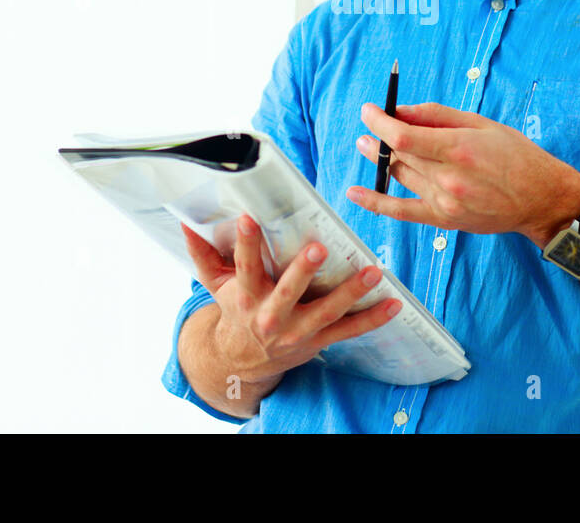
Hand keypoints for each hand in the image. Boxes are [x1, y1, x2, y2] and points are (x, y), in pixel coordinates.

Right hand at [180, 214, 401, 384]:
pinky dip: (372, 318)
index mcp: (245, 296)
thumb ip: (202, 254)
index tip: (247, 218)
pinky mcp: (318, 341)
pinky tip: (394, 303)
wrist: (243, 361)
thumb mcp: (213, 285)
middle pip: (288, 292)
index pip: (244, 266)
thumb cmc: (234, 311)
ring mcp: (297, 331)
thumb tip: (185, 222)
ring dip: (351, 292)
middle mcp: (271, 315)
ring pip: (326, 311)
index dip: (245, 244)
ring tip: (373, 271)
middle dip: (303, 270)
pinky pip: (348, 331)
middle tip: (319, 248)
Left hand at [348, 101, 579, 240]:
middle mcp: (449, 177)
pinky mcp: (444, 220)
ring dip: (380, 160)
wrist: (541, 199)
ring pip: (400, 176)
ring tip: (367, 146)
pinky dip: (375, 202)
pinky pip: (402, 211)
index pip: (403, 135)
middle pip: (399, 154)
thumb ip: (438, 116)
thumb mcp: (482, 124)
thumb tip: (402, 110)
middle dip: (379, 137)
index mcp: (459, 148)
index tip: (368, 110)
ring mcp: (445, 202)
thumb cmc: (517, 156)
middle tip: (369, 126)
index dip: (379, 121)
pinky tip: (355, 192)